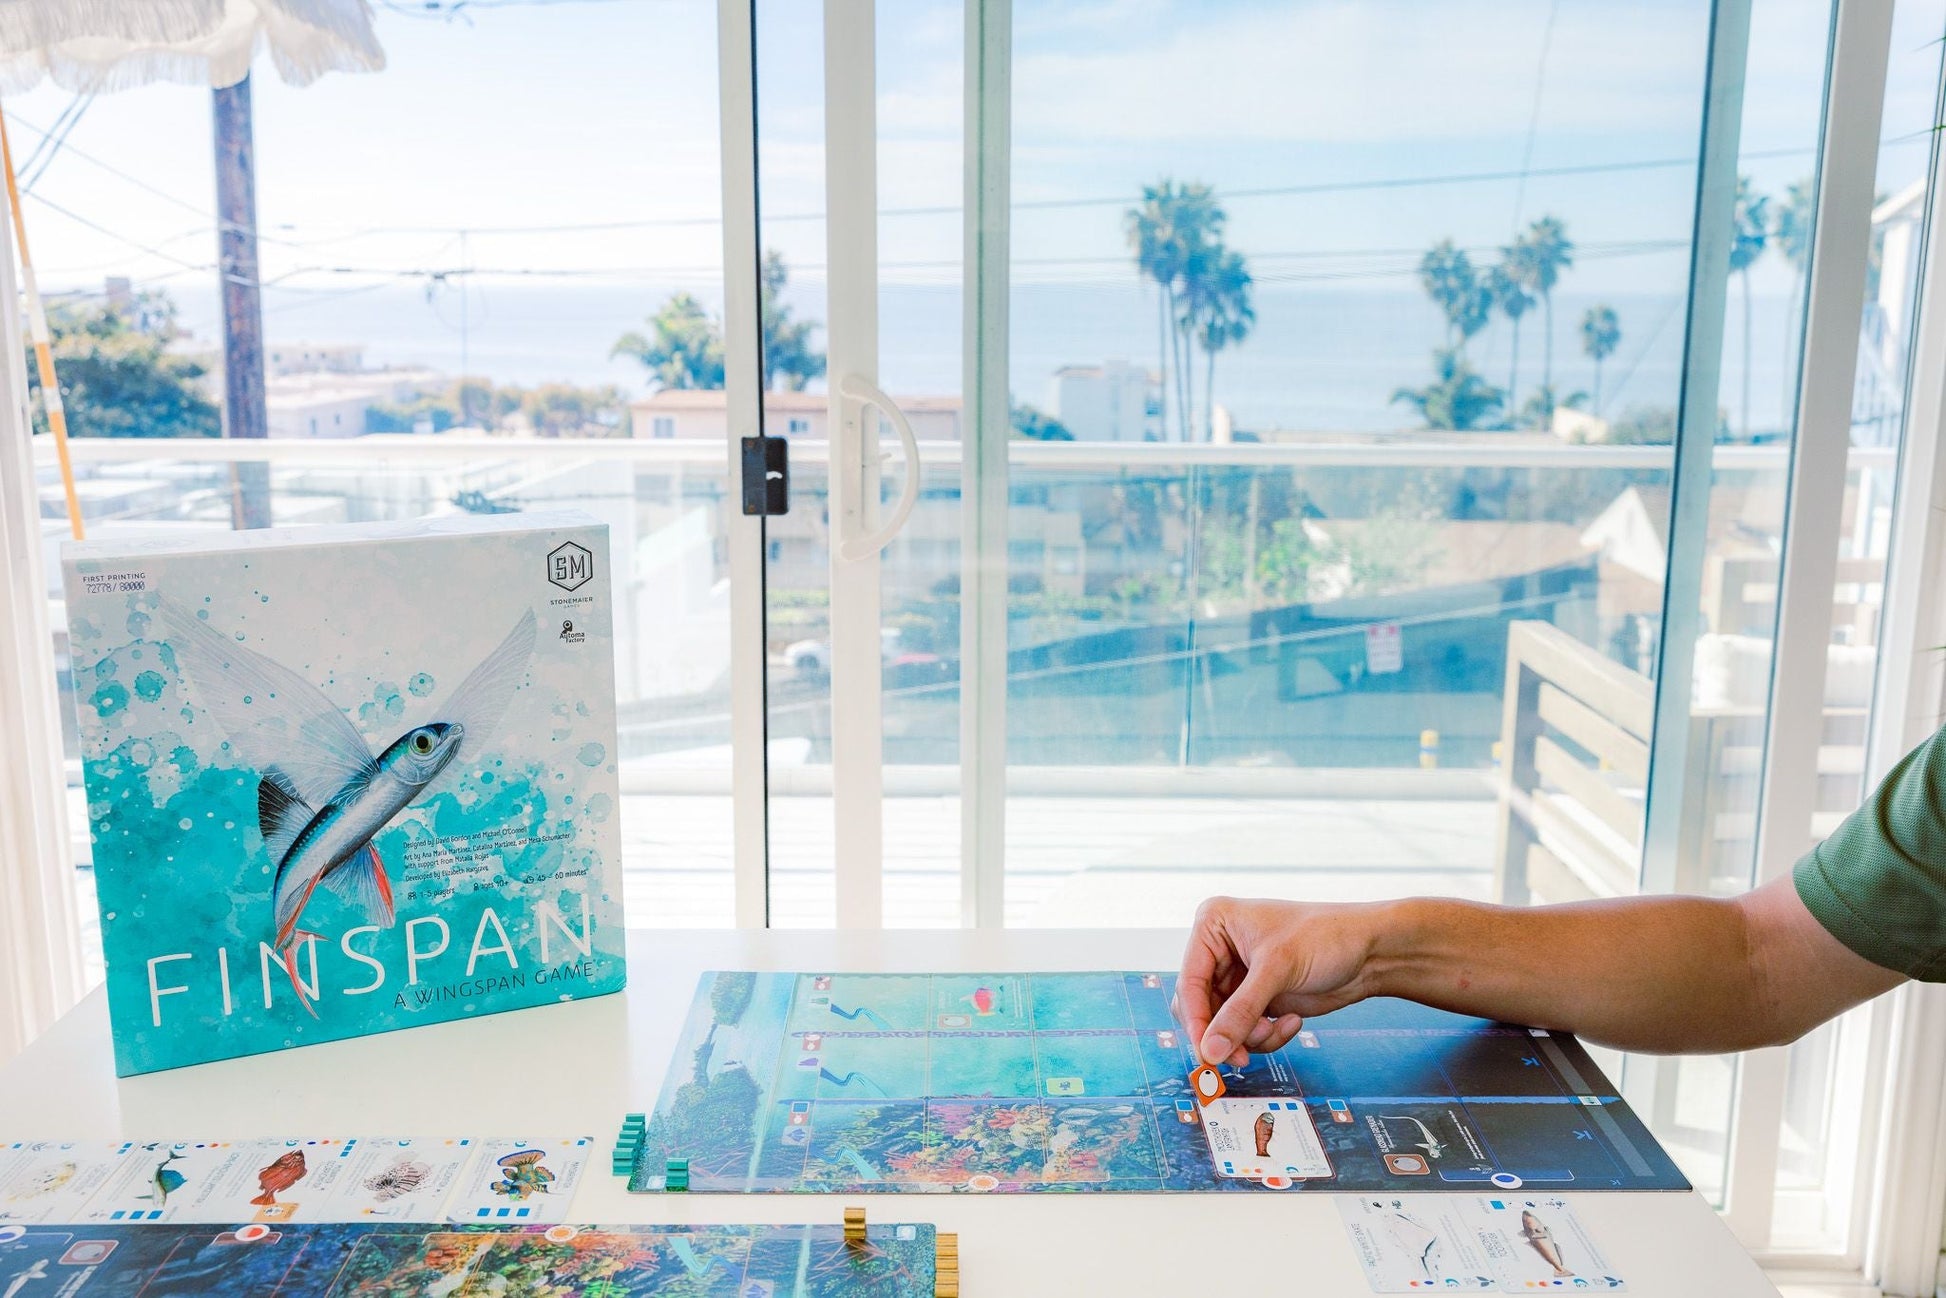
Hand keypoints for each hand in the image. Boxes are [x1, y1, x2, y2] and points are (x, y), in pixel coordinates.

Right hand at [1174, 896, 1383, 1066]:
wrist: (1369, 951)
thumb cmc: (1326, 936)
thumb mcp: (1277, 969)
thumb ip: (1240, 1012)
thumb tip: (1209, 1051)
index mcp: (1213, 925)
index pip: (1189, 982)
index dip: (1197, 1020)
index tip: (1207, 1053)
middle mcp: (1220, 950)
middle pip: (1200, 1008)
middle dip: (1226, 1032)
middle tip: (1243, 1056)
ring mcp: (1238, 976)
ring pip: (1221, 1025)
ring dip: (1250, 1036)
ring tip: (1278, 1028)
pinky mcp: (1255, 998)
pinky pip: (1244, 1031)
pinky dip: (1265, 1036)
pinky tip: (1291, 1021)